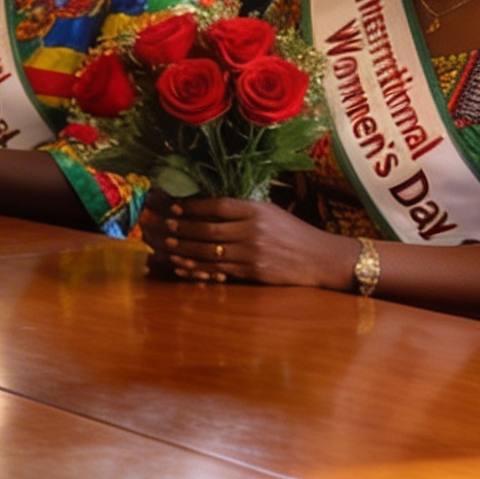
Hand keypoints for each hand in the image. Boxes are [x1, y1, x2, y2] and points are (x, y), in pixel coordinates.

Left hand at [142, 194, 359, 289]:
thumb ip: (240, 210)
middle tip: (157, 224)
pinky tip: (180, 265)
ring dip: (181, 248)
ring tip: (162, 244)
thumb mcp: (269, 212)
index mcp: (256, 210)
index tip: (168, 205)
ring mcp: (252, 253)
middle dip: (178, 226)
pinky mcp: (253, 273)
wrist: (321, 259)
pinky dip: (195, 267)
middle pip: (206, 228)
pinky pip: (217, 270)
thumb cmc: (292, 233)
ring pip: (207, 250)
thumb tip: (203, 206)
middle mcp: (253, 230)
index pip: (215, 205)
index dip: (189, 205)